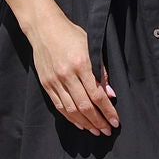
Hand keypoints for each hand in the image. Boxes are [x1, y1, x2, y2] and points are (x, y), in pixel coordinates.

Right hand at [26, 14, 119, 133]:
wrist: (43, 28)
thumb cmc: (70, 34)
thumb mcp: (91, 46)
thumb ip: (101, 71)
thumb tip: (110, 94)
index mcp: (81, 64)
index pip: (97, 94)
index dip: (108, 111)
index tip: (115, 121)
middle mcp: (67, 75)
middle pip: (85, 106)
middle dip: (98, 121)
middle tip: (107, 130)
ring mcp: (54, 81)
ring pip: (71, 110)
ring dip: (85, 123)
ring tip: (96, 130)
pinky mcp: (46, 84)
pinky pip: (59, 106)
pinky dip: (70, 117)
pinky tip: (80, 123)